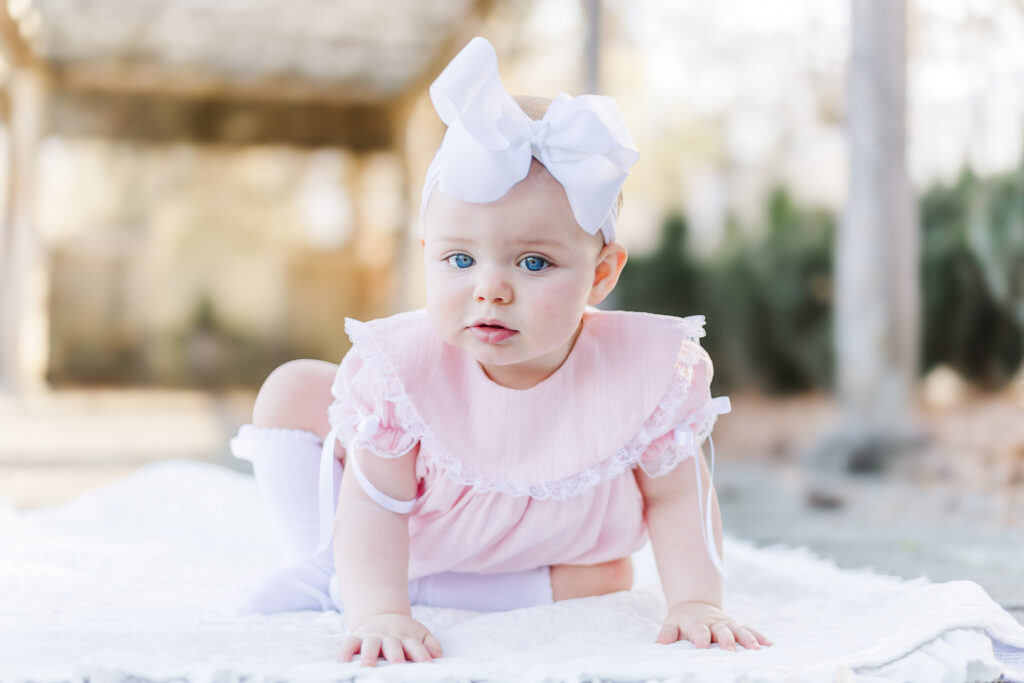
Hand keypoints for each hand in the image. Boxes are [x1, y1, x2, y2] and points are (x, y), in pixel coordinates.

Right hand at [338, 612, 442, 665]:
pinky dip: (345, 650)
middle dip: (395, 654)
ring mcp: (373, 636)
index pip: (416, 645)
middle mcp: (390, 637)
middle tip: (397, 663)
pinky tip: (342, 661)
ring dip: (369, 654)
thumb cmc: (404, 634)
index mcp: (407, 637)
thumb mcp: (420, 635)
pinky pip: (349, 642)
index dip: (421, 654)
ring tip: (367, 665)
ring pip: (371, 643)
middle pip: (393, 644)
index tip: (427, 664)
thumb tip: (438, 656)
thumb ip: (431, 645)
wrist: (383, 617)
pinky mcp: (357, 637)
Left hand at [656, 601, 771, 650]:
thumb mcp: (671, 623)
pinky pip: (750, 629)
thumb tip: (659, 644)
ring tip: (757, 649)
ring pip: (739, 630)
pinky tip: (769, 645)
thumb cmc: (682, 620)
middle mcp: (714, 623)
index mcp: (696, 624)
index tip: (702, 648)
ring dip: (748, 639)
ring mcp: (727, 624)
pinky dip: (759, 636)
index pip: (699, 631)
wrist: (695, 605)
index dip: (701, 639)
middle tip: (731, 651)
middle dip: (727, 640)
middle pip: (722, 631)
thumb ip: (667, 634)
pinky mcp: (737, 625)